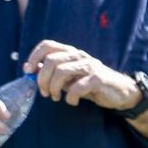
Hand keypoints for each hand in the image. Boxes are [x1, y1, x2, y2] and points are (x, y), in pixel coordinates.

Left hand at [24, 40, 139, 109]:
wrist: (119, 92)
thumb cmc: (90, 84)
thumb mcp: (70, 77)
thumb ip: (53, 72)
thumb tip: (31, 70)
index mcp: (70, 53)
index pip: (47, 45)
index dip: (34, 56)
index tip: (28, 71)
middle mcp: (79, 56)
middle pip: (51, 60)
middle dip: (42, 79)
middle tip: (44, 93)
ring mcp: (89, 66)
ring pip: (62, 71)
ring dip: (53, 88)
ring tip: (55, 98)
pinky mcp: (98, 79)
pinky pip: (78, 87)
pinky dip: (70, 97)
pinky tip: (72, 102)